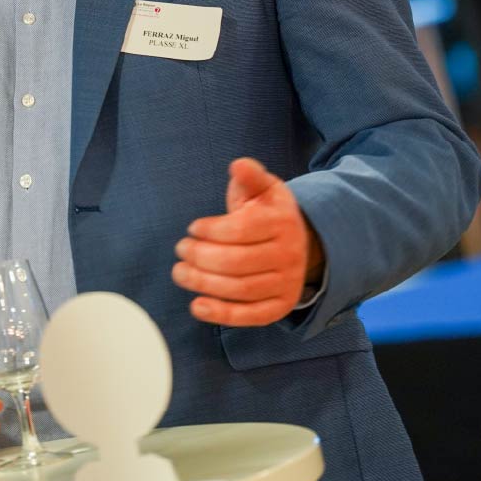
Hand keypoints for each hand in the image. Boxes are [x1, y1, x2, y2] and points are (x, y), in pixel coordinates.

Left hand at [172, 157, 323, 326]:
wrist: (301, 241)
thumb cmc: (269, 212)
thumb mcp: (263, 187)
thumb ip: (250, 175)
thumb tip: (238, 165)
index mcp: (283, 221)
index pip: (242, 230)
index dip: (211, 231)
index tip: (192, 228)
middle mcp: (290, 254)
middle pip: (237, 262)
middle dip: (201, 257)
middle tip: (180, 249)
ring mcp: (288, 283)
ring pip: (240, 290)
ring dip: (203, 284)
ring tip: (180, 272)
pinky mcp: (281, 306)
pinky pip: (251, 316)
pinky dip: (222, 315)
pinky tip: (197, 307)